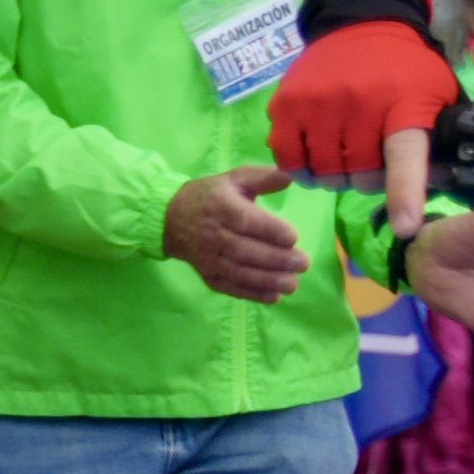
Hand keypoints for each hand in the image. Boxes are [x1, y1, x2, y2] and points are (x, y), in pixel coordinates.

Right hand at [162, 165, 309, 305]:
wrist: (170, 218)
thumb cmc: (212, 197)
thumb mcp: (235, 180)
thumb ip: (263, 178)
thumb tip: (291, 176)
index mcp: (219, 207)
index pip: (245, 221)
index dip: (270, 231)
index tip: (294, 238)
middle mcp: (211, 234)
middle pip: (244, 250)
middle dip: (276, 259)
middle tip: (303, 263)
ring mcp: (207, 258)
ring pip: (238, 272)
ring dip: (267, 281)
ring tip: (293, 284)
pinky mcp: (207, 274)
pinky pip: (229, 287)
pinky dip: (252, 294)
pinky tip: (274, 297)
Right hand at [273, 19, 462, 238]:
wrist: (361, 22)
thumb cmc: (408, 69)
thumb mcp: (439, 96)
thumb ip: (439, 139)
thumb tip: (442, 186)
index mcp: (403, 106)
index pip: (405, 157)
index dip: (405, 194)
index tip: (405, 227)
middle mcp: (358, 105)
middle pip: (358, 176)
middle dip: (368, 181)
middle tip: (373, 162)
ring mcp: (317, 104)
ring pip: (323, 173)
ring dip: (336, 177)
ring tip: (346, 157)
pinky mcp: (286, 105)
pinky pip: (288, 158)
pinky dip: (302, 168)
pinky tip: (315, 157)